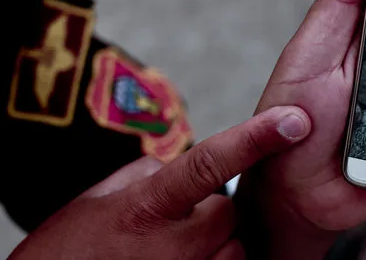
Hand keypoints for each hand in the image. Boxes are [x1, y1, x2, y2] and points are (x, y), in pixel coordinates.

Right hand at [8, 107, 310, 259]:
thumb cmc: (72, 247)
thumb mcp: (104, 196)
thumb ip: (155, 172)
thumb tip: (193, 162)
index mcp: (147, 205)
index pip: (211, 162)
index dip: (255, 138)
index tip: (293, 119)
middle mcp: (172, 245)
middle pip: (229, 211)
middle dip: (212, 210)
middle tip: (176, 222)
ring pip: (233, 248)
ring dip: (215, 244)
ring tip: (173, 251)